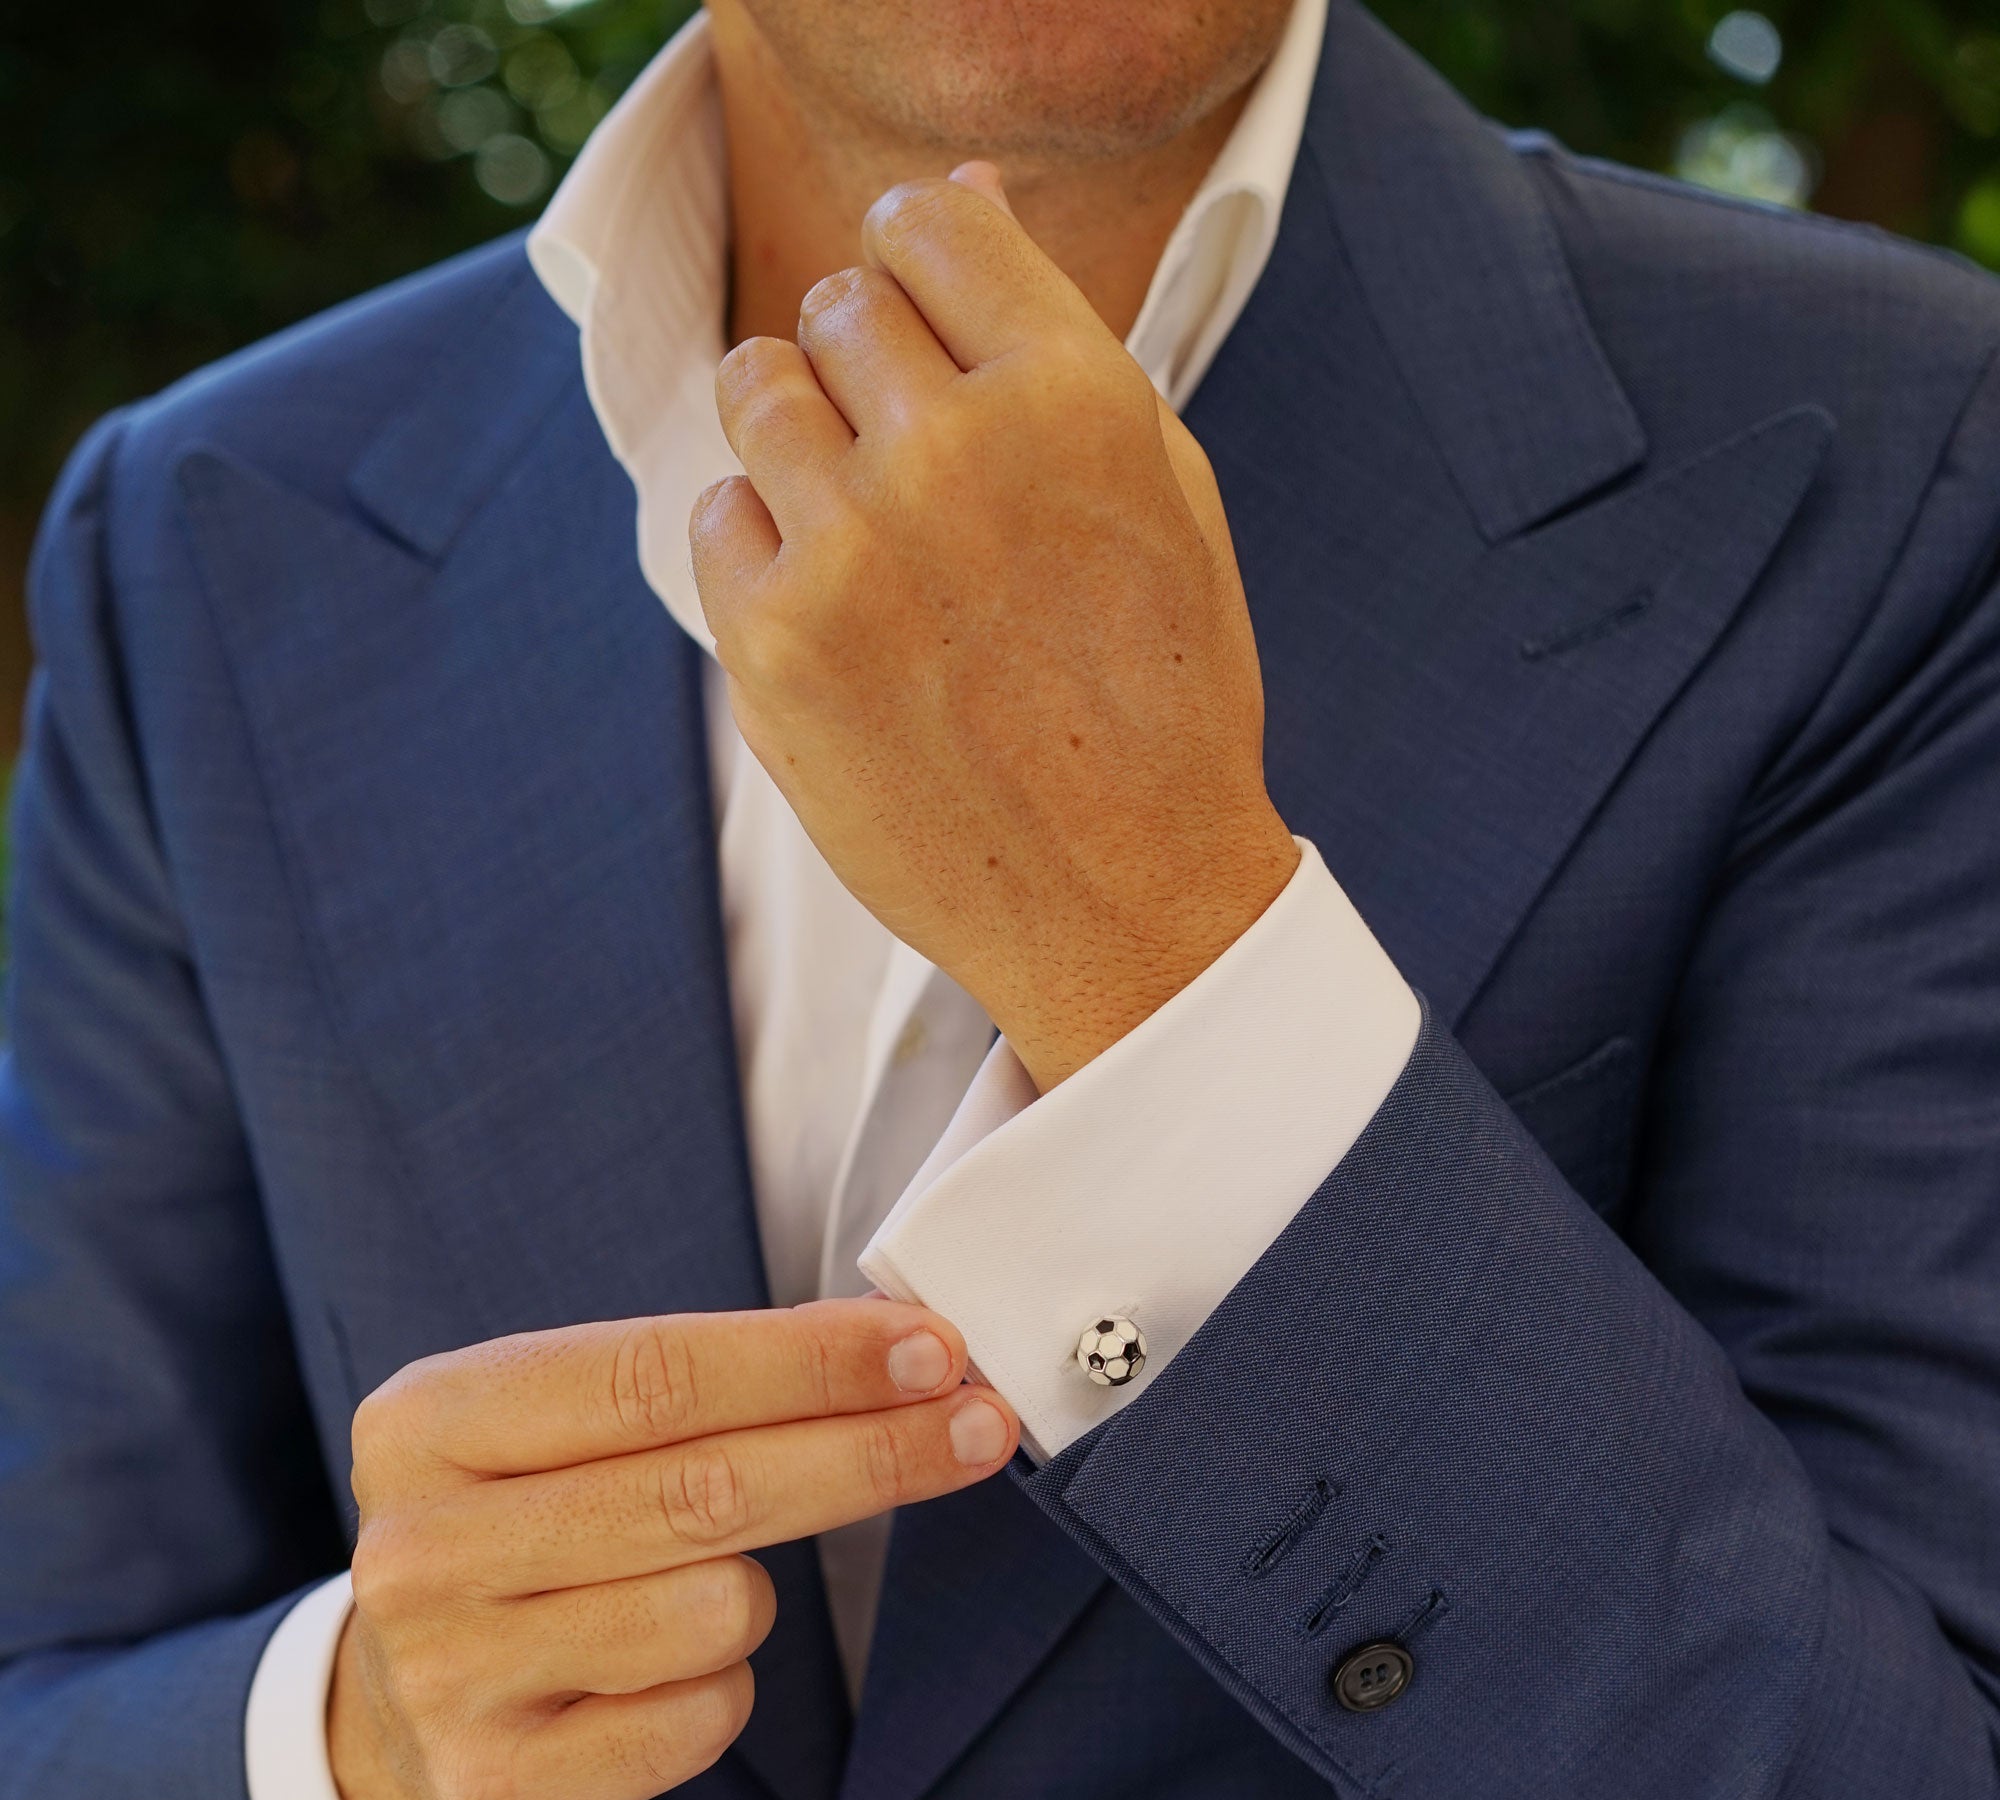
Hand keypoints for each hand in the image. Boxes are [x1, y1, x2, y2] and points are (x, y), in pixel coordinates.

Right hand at [329, 1301, 1015, 1799]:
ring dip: (752, 1604)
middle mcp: (418, 1549)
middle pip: (703, 1490)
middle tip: (977, 1427)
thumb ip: (705, 1388)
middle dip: (865, 1453)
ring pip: (714, 1612)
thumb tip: (898, 1345)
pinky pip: (697, 1721)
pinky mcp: (499, 1789)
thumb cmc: (527, 1548)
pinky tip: (654, 1693)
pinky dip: (715, 1696)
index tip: (932, 1351)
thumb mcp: (562, 1438)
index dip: (808, 1363)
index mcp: (427, 1425)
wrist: (402, 1732)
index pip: (652, 1376)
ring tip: (690, 1606)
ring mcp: (448, 1678)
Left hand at [690, 166, 1299, 1093]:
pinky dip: (763, 547)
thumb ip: (1052, 335)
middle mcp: (954, 454)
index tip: (935, 339)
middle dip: (870, 368)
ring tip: (868, 527)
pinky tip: (843, 613)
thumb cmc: (1160, 694)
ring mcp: (852, 551)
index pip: (925, 224)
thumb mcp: (1159, 490)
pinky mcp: (776, 646)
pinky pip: (716, 516)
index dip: (922, 271)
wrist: (1130, 902)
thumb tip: (954, 195)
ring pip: (756, 388)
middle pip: (839, 307)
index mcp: (1072, 396)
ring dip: (799, 435)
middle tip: (921, 471)